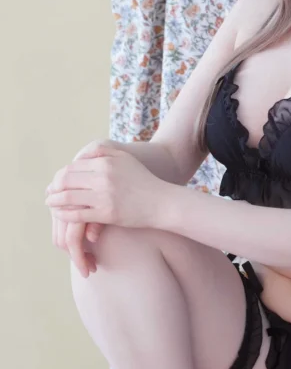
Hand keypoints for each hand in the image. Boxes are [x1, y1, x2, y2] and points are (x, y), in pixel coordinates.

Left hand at [45, 143, 161, 227]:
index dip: (60, 176)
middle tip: (49, 193)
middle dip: (54, 188)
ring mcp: (105, 196)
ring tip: (51, 204)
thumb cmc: (144, 181)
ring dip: (55, 201)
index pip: (72, 167)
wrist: (163, 202)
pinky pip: (78, 214)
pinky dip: (65, 214)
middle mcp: (103, 177)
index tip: (55, 183)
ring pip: (69, 197)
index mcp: (106, 162)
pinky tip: (61, 215)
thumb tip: (81, 156)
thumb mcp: (125, 159)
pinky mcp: (108, 213)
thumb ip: (104, 153)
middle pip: (67, 180)